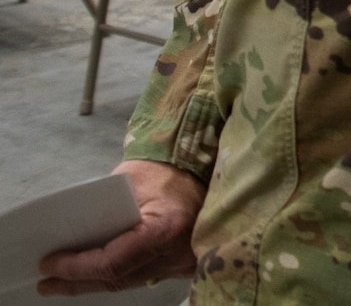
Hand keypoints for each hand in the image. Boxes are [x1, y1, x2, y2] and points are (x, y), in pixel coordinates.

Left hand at [38, 160, 201, 295]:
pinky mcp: (182, 266)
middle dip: (77, 282)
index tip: (48, 265)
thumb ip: (102, 213)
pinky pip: (141, 276)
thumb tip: (66, 238)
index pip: (112, 263)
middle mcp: (177, 254)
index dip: (76, 268)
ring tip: (61, 284)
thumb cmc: (163, 171)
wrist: (198, 171)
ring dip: (93, 283)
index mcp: (165, 230)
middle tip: (46, 284)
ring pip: (127, 282)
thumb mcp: (128, 184)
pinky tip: (93, 278)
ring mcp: (182, 264)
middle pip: (117, 279)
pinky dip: (115, 277)